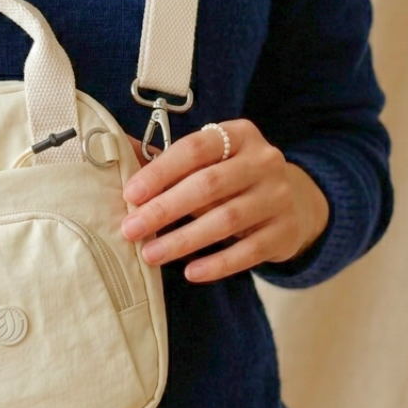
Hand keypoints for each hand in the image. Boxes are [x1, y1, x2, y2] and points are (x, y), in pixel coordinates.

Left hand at [119, 119, 328, 282]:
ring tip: (151, 254)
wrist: (292, 202)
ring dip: (184, 240)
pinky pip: (249, 251)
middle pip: (208, 185)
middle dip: (164, 209)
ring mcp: (279, 196)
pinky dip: (218, 263)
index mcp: (238, 134)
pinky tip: (190, 272)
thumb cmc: (231, 177)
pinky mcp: (286, 231)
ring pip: (227, 219)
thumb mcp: (207, 161)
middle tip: (131, 229)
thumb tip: (115, 149)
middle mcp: (264, 161)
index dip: (160, 171)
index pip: (194, 149)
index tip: (130, 194)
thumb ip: (166, 160)